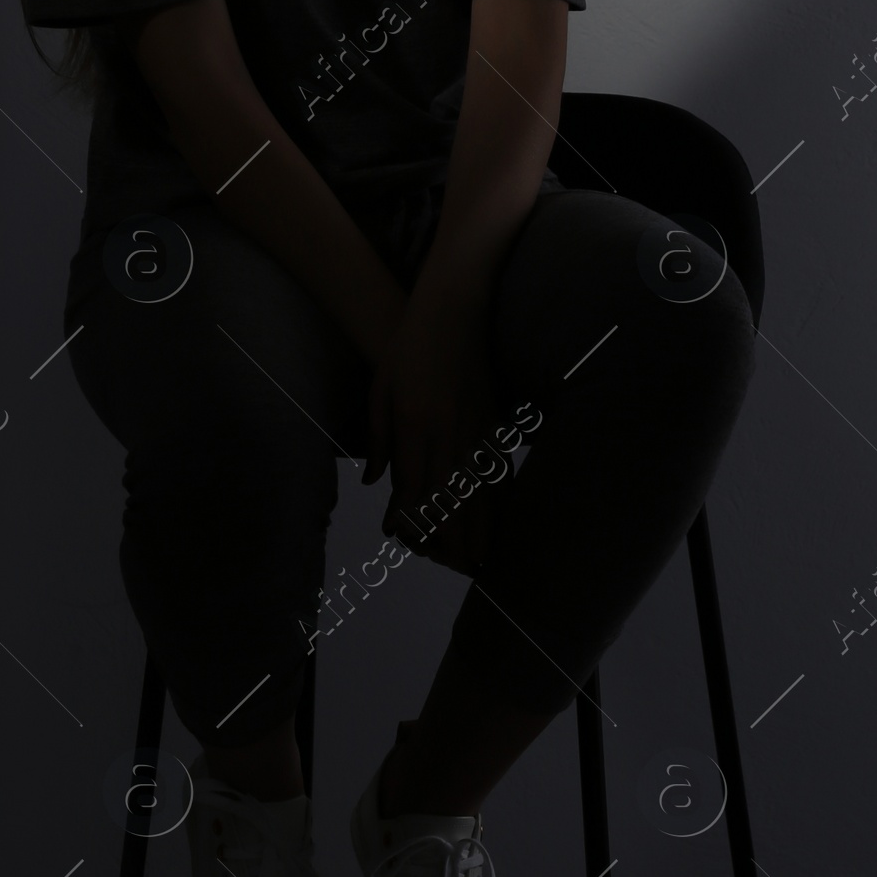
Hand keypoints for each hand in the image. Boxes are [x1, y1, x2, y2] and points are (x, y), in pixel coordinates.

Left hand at [362, 292, 513, 575]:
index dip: (407, 516)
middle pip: (451, 496)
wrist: (453, 310)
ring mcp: (476, 427)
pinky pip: (498, 468)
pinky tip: (498, 517)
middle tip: (450, 566)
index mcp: (416, 423)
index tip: (400, 538)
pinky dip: (499, 498)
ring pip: (479, 489)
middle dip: (450, 536)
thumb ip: (379, 438)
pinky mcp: (494, 420)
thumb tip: (377, 483)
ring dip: (479, 526)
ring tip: (477, 558)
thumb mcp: (380, 389)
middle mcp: (449, 431)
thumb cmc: (409, 347)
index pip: (413, 483)